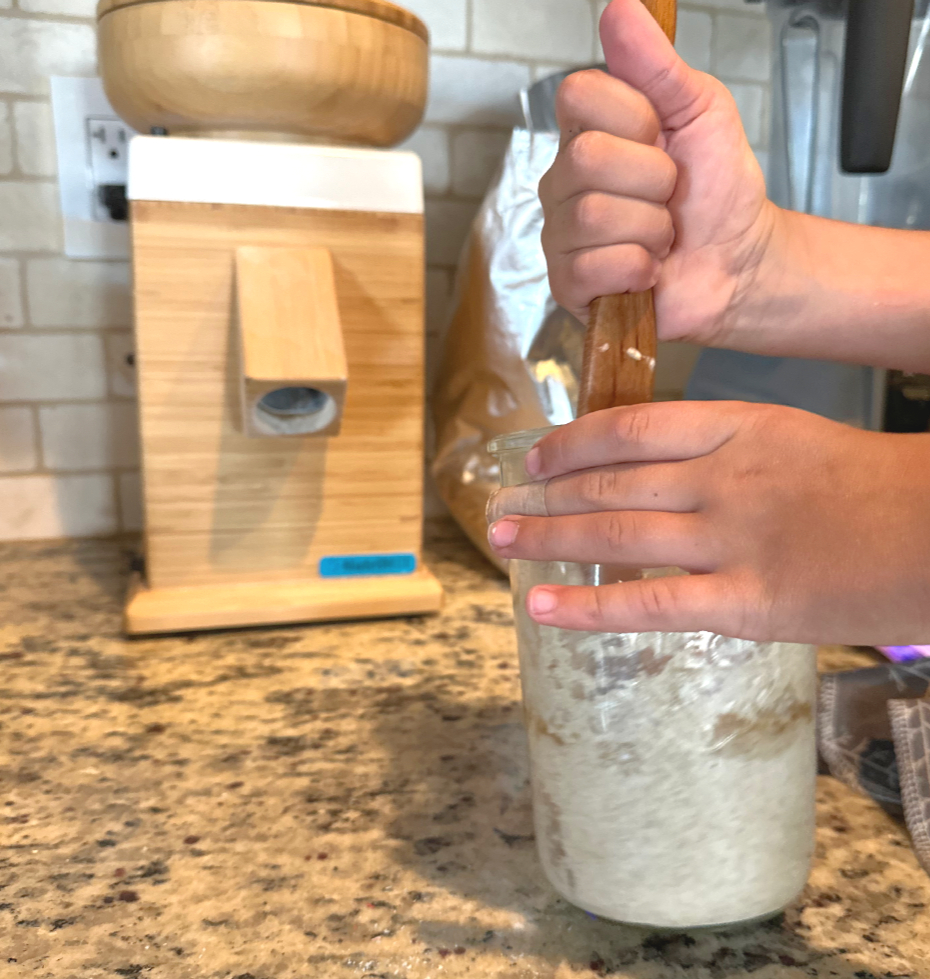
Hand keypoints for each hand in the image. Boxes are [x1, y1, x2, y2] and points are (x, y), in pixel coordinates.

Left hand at [487, 402, 929, 644]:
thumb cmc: (880, 487)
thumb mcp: (798, 442)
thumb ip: (730, 453)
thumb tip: (666, 474)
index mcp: (739, 429)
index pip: (631, 428)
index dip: (574, 442)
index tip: (539, 457)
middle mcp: (722, 478)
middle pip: (610, 483)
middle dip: (546, 495)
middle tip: (503, 506)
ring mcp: (730, 540)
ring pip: (615, 536)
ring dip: (549, 538)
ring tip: (503, 541)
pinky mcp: (747, 603)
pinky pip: (649, 605)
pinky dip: (587, 608)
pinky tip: (542, 608)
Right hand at [539, 0, 775, 346]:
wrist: (738, 262)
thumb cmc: (717, 192)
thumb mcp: (701, 111)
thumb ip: (657, 66)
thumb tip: (620, 9)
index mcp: (588, 132)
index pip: (577, 95)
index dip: (634, 117)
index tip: (662, 138)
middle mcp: (563, 182)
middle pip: (586, 157)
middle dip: (652, 179)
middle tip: (668, 196)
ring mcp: (561, 236)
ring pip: (593, 215)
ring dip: (649, 228)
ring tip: (661, 237)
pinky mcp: (568, 285)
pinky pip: (594, 266)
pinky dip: (638, 268)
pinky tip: (647, 269)